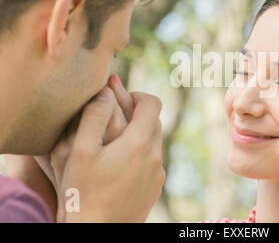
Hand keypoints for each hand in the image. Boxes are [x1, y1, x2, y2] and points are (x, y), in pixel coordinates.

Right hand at [11, 74, 164, 222]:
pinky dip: (140, 155)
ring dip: (138, 135)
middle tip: (111, 120)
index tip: (118, 100)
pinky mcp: (156, 188)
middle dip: (136, 114)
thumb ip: (94, 116)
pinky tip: (118, 167)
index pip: (152, 103)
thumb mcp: (80, 151)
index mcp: (139, 143)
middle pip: (154, 121)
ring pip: (154, 142)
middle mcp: (155, 156)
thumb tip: (106, 91)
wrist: (97, 233)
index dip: (136, 95)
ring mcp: (158, 174)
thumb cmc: (83, 193)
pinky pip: (153, 161)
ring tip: (111, 146)